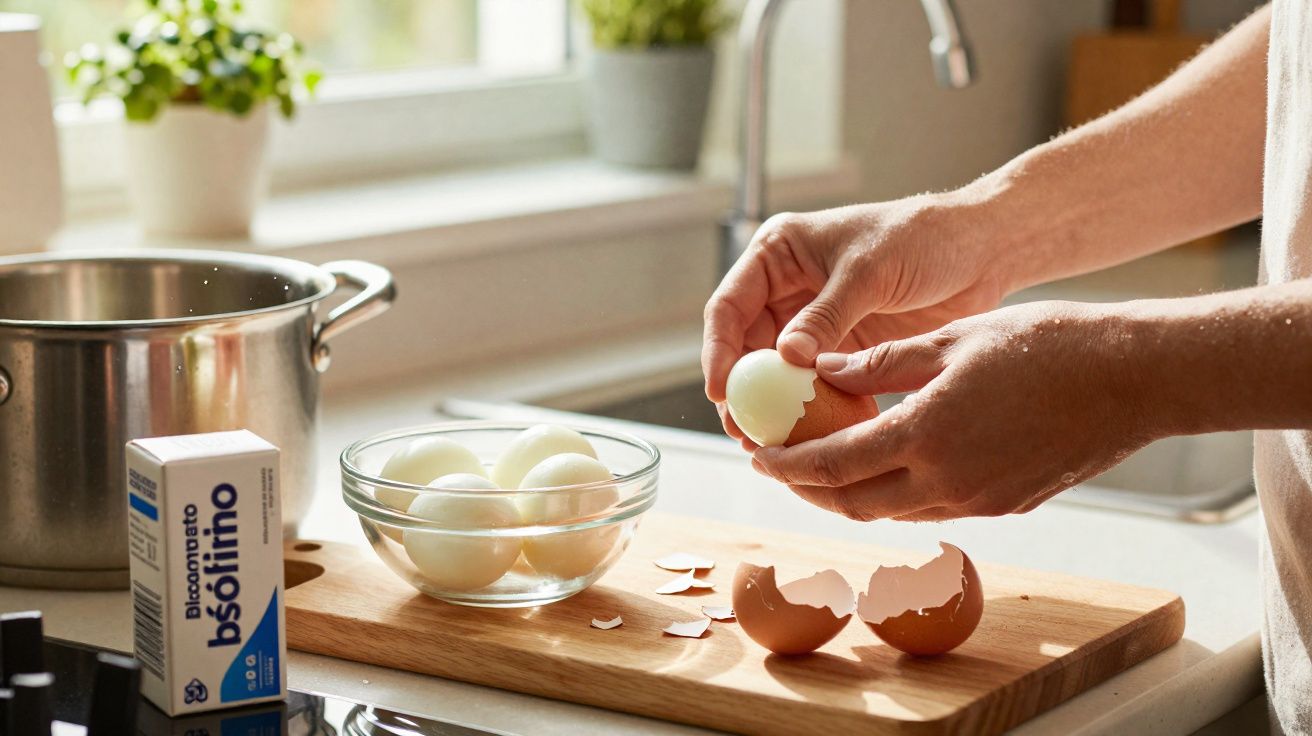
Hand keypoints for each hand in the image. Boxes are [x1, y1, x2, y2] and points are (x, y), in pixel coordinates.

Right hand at [702, 194, 1008, 444]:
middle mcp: (788, 289)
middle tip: (745, 432)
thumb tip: (784, 357)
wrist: (981, 250)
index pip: (730, 306)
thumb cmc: (923, 237)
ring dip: (776, 409)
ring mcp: (814, 322)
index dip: (719, 351)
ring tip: (773, 445)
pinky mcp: (844, 349)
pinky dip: (814, 412)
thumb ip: (825, 315)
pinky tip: (815, 440)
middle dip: (745, 392)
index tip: (722, 391)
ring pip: (778, 374)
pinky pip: (817, 387)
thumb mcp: (868, 271)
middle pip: (747, 348)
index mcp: (778, 254)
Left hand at [751, 301, 1158, 520]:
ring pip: (893, 510)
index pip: (832, 465)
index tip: (758, 457)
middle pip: (853, 503)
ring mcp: (980, 502)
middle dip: (809, 490)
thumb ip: (881, 363)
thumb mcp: (953, 341)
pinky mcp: (1007, 506)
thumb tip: (823, 372)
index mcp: (925, 437)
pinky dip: (899, 491)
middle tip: (782, 466)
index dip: (787, 465)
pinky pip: (934, 507)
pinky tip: (892, 462)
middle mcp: (946, 483)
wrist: (1135, 379)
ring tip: (828, 464)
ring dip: (852, 494)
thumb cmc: (1048, 345)